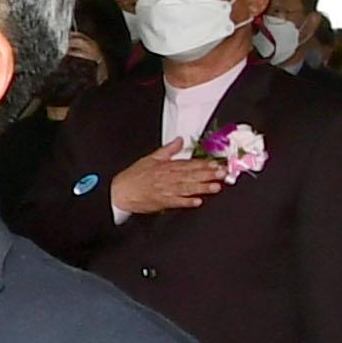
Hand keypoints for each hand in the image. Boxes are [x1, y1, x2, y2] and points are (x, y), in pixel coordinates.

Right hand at [112, 138, 227, 215]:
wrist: (119, 192)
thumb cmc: (134, 177)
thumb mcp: (150, 158)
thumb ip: (168, 149)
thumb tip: (179, 140)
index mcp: (166, 166)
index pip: (189, 164)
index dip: (204, 164)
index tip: (216, 164)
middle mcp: (168, 177)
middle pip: (191, 175)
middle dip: (208, 174)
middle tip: (222, 174)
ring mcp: (166, 190)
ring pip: (187, 187)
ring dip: (202, 187)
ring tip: (215, 187)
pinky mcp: (162, 202)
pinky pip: (176, 202)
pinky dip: (186, 202)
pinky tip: (197, 201)